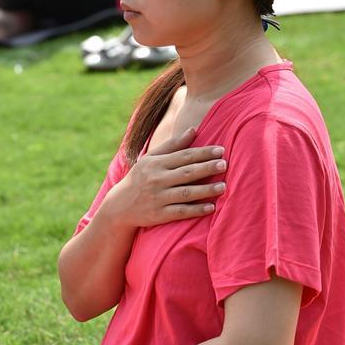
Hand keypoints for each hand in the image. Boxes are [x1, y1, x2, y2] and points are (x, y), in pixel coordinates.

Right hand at [103, 128, 226, 228]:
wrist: (119, 206)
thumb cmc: (140, 178)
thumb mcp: (151, 158)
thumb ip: (173, 145)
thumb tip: (194, 130)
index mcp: (156, 163)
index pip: (184, 156)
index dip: (203, 153)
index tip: (221, 150)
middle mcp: (157, 179)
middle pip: (187, 173)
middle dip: (207, 168)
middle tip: (225, 164)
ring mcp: (158, 198)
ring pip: (186, 193)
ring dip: (205, 190)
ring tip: (223, 186)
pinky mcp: (159, 215)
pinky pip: (180, 212)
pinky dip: (196, 210)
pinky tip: (211, 207)